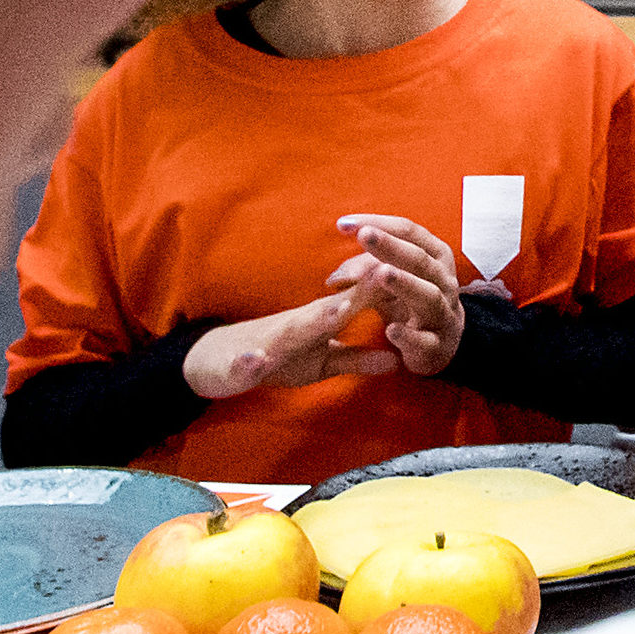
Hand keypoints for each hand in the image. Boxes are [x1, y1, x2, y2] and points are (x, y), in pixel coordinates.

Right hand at [184, 290, 384, 401]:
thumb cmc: (278, 356)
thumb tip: (397, 359)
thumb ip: (357, 359)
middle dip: (358, 293)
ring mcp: (269, 341)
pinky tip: (256, 360)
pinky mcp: (242, 362)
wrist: (218, 359)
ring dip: (314, 320)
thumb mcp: (323, 361)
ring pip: (292, 329)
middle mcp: (298, 324)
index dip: (386, 288)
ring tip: (336, 311)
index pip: (357, 300)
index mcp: (319, 321)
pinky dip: (251, 360)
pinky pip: (247, 362)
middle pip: (331, 307)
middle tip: (384, 273)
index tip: (416, 271)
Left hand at [331, 213, 468, 376]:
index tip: (344, 224)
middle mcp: (443, 281)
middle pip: (420, 259)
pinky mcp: (437, 346)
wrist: (441, 344)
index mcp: (435, 257)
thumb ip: (366, 269)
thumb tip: (335, 276)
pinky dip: (409, 336)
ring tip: (382, 274)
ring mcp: (443, 314)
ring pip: (428, 295)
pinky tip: (391, 331)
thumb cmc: (411, 302)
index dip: (379, 224)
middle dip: (392, 246)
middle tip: (365, 235)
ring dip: (406, 283)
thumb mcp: (391, 280)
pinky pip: (425, 340)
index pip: (409, 232)